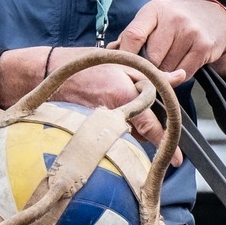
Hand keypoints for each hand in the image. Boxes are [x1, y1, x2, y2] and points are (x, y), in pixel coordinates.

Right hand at [0, 46, 180, 164]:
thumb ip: (153, 74)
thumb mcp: (122, 63)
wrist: (45, 74)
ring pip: (125, 135)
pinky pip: (109, 137)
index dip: (166, 142)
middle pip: (140, 133)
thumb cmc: (84, 65)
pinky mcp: (88, 132)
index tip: (179, 161)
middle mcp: (111, 115)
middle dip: (144, 128)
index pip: (151, 125)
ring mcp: (98, 126)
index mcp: (123, 96)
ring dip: (128, 128)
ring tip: (116, 110)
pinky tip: (105, 117)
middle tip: (141, 119)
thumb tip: (180, 76)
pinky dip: (112, 130)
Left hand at [114, 0, 225, 82]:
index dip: (125, 56)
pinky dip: (180, 75)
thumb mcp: (154, 20)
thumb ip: (132, 36)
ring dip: (166, 72)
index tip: (123, 68)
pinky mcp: (203, 47)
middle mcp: (173, 18)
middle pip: (151, 58)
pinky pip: (183, 73)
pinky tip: (182, 64)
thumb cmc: (176, 22)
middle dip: (149, 68)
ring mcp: (190, 32)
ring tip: (171, 61)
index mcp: (154, 10)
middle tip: (153, 67)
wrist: (215, 19)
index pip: (133, 35)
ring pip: (167, 68)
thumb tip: (109, 53)